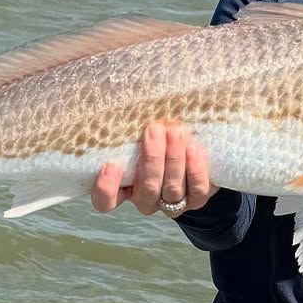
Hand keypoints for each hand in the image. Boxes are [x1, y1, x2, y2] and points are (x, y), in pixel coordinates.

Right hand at [90, 120, 216, 215]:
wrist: (192, 147)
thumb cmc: (156, 136)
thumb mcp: (138, 132)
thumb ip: (127, 127)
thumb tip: (117, 99)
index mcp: (124, 188)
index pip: (106, 201)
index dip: (106, 188)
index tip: (111, 165)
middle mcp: (146, 199)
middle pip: (146, 190)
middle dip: (152, 159)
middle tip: (154, 129)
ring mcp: (171, 203)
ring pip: (171, 189)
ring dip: (173, 159)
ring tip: (175, 132)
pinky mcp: (196, 199)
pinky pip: (196, 189)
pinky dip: (194, 169)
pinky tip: (192, 148)